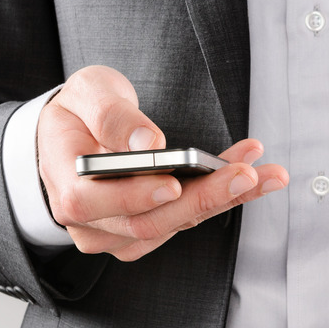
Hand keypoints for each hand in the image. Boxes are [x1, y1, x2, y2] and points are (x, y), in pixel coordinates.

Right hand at [37, 65, 288, 260]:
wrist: (78, 137)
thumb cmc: (80, 113)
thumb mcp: (87, 92)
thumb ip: (111, 114)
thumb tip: (146, 142)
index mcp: (66, 184)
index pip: (92, 201)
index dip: (136, 196)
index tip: (175, 182)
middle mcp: (90, 221)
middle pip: (148, 221)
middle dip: (202, 197)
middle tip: (244, 174)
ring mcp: (119, 233)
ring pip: (176, 224)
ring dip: (224, 198)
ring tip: (263, 172)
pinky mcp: (148, 234)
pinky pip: (188, 221)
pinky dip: (223, 199)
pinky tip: (254, 177)